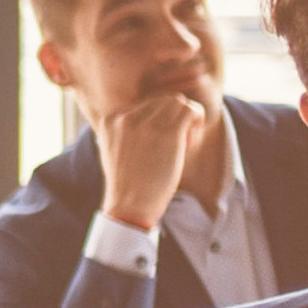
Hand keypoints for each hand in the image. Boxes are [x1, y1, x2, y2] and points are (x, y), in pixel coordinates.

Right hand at [95, 86, 205, 231]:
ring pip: (177, 102)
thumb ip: (125, 132)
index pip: (142, 105)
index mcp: (110, 120)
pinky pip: (191, 111)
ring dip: (186, 118)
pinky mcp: (168, 133)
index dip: (156, 121)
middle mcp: (126, 117)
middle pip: (161, 101)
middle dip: (173, 118)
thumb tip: (152, 118)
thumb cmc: (127, 185)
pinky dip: (197, 121)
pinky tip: (190, 142)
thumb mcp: (114, 152)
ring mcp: (146, 124)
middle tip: (176, 143)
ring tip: (184, 142)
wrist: (129, 207)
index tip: (159, 143)